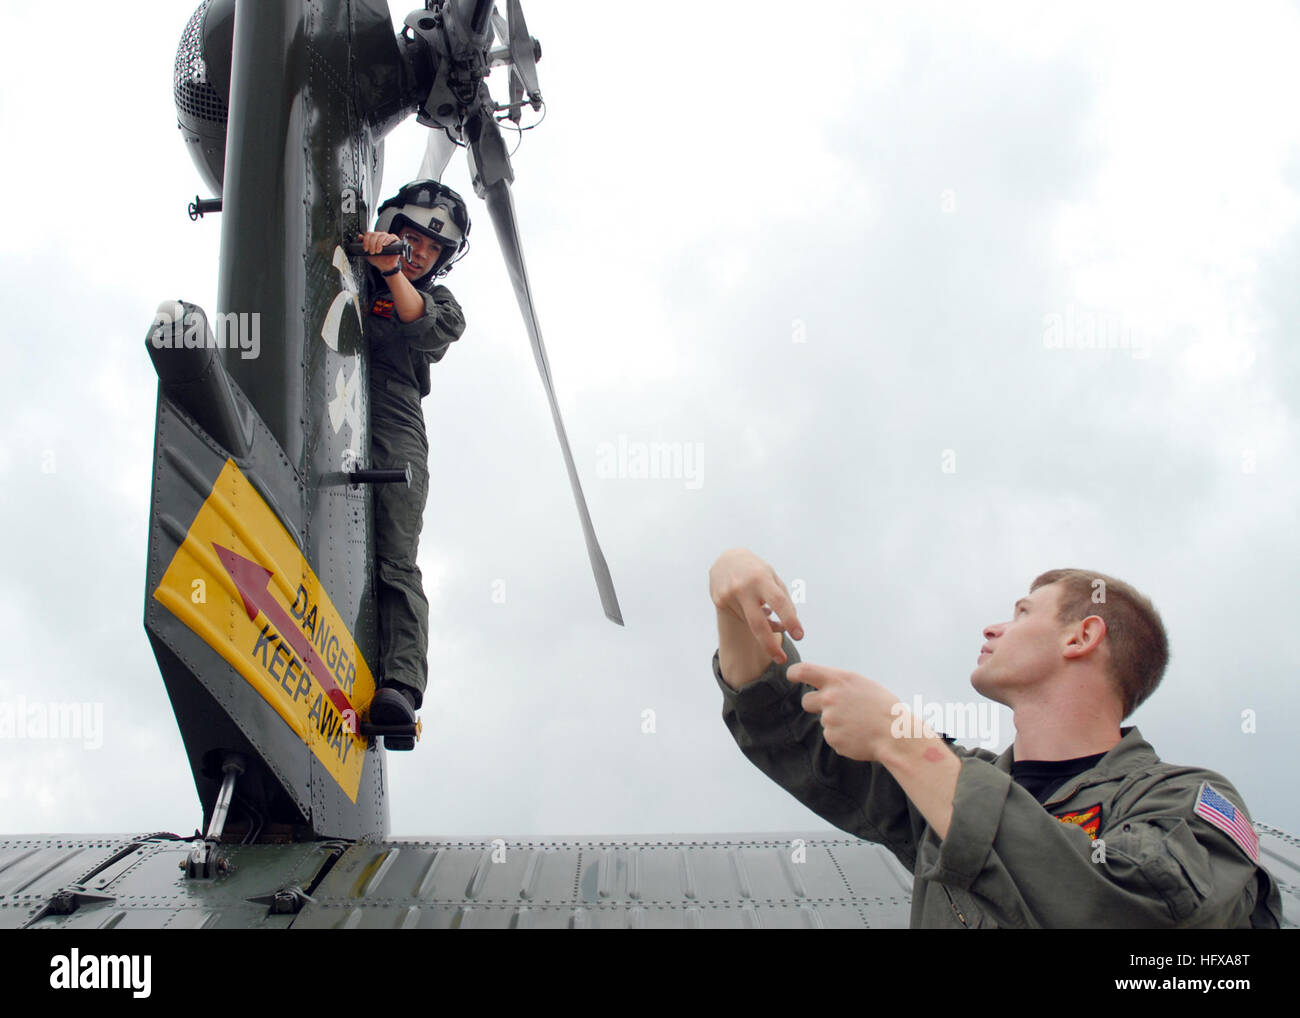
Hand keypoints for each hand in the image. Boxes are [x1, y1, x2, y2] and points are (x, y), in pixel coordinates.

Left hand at [359, 231, 400, 273]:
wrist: (385, 266)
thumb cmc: (377, 259)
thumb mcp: (367, 252)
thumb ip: (363, 244)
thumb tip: (359, 237)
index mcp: (374, 237)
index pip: (368, 234)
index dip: (366, 241)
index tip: (365, 249)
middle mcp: (380, 236)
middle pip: (375, 234)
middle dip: (372, 243)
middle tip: (372, 252)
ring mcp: (387, 237)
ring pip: (382, 235)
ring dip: (379, 243)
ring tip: (378, 251)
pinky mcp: (395, 241)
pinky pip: (391, 237)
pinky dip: (387, 240)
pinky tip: (384, 245)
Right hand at [709, 548, 802, 665]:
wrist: (726, 559)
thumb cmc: (756, 570)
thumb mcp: (772, 576)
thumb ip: (782, 599)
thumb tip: (787, 625)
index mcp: (761, 578)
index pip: (779, 602)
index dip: (790, 620)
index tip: (800, 635)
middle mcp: (744, 587)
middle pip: (758, 623)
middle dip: (770, 644)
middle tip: (782, 659)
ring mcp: (729, 595)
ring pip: (750, 623)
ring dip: (765, 626)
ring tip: (768, 615)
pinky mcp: (719, 601)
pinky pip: (741, 618)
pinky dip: (751, 617)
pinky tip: (753, 607)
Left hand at [788, 661, 905, 761]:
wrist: (895, 734)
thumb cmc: (883, 707)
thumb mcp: (862, 685)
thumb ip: (840, 684)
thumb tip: (824, 686)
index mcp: (838, 680)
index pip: (804, 671)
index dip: (794, 673)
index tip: (791, 675)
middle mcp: (830, 698)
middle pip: (806, 701)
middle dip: (815, 705)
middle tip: (835, 709)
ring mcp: (829, 720)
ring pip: (824, 721)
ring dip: (836, 723)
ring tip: (859, 724)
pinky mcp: (832, 739)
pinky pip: (832, 737)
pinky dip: (843, 738)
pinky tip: (859, 736)